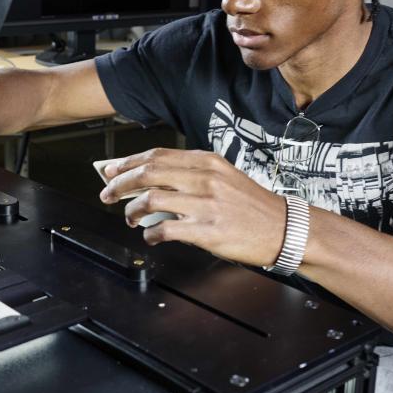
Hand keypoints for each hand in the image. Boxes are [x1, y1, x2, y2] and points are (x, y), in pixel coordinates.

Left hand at [99, 148, 287, 266]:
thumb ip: (191, 177)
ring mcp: (206, 204)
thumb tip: (151, 183)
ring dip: (132, 210)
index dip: (128, 163)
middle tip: (107, 194)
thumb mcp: (224, 178)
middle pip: (148, 173)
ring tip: (130, 218)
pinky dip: (150, 234)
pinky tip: (151, 237)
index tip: (111, 170)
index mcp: (207, 162)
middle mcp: (205, 178)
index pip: (156, 156)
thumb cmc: (253, 207)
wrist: (285, 228)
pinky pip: (165, 230)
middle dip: (120, 184)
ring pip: (151, 200)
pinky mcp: (208, 230)